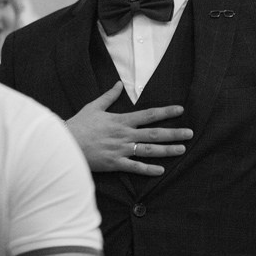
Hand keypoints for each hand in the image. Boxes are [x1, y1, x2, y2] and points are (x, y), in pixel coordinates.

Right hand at [66, 82, 192, 172]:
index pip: (148, 114)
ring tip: (182, 150)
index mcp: (121, 120)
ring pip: (149, 150)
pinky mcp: (114, 163)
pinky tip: (161, 171)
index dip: (166, 112)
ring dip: (167, 150)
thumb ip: (108, 96)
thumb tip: (118, 84)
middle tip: (190, 133)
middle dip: (174, 133)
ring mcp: (121, 149)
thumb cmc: (78, 124)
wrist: (65, 143)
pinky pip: (135, 167)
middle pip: (154, 133)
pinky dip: (148, 170)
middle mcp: (124, 134)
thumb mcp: (93, 107)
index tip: (180, 110)